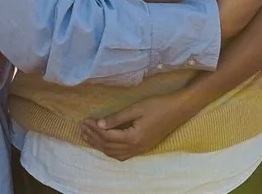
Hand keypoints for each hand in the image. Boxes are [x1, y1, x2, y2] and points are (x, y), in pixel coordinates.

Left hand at [79, 89, 202, 160]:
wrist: (179, 110)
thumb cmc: (158, 105)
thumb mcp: (136, 108)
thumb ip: (117, 118)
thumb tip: (99, 124)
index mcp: (133, 137)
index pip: (108, 136)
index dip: (94, 129)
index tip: (85, 120)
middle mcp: (135, 147)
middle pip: (108, 146)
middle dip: (94, 137)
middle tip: (82, 128)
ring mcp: (140, 149)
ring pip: (114, 153)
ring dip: (100, 145)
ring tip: (88, 136)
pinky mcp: (143, 148)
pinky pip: (123, 155)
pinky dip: (111, 151)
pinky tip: (105, 145)